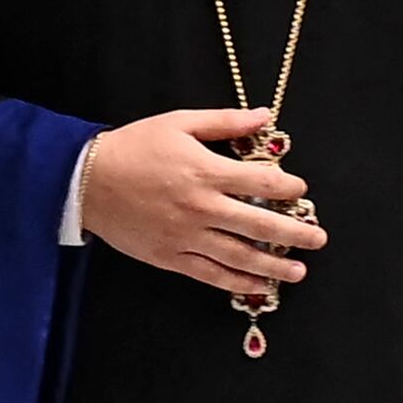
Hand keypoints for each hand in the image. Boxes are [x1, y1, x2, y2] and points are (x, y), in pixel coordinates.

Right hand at [76, 106, 324, 303]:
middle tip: (319, 239)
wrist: (83, 179)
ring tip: (299, 270)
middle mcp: (200, 207)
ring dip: (273, 265)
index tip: (300, 190)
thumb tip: (264, 116)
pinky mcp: (169, 255)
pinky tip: (259, 286)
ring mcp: (185, 235)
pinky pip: (210, 273)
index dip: (288, 187)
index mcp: (205, 172)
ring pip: (239, 256)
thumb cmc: (134, 147)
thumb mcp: (179, 123)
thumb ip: (225, 122)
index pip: (261, 183)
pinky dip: (237, 282)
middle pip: (259, 225)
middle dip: (295, 234)